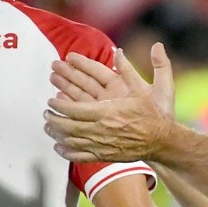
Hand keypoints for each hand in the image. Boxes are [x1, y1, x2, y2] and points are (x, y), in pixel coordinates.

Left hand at [44, 43, 174, 161]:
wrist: (162, 140)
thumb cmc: (152, 114)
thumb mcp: (142, 88)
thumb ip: (128, 69)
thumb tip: (118, 50)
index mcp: (107, 112)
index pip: (74, 109)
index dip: (59, 106)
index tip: (51, 101)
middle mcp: (101, 130)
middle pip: (69, 126)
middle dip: (54, 119)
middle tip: (46, 114)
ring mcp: (102, 145)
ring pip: (72, 141)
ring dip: (57, 134)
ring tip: (48, 127)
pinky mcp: (105, 155)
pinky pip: (81, 156)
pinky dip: (67, 152)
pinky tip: (59, 147)